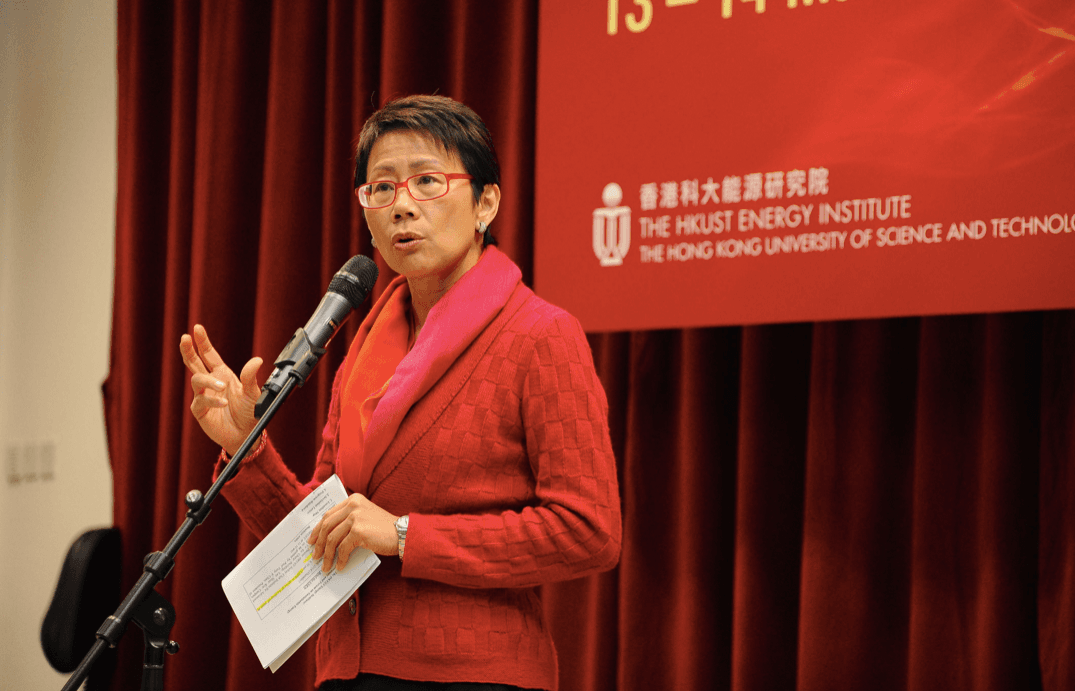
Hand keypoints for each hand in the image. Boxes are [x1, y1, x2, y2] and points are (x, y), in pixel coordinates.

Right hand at [179, 324, 262, 456]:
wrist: (248, 434)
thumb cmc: (250, 412)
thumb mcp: (253, 392)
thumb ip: (251, 377)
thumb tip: (257, 359)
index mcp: (222, 374)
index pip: (209, 354)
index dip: (203, 342)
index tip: (197, 328)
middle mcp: (211, 383)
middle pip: (194, 363)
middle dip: (188, 350)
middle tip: (185, 338)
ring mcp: (203, 396)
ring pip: (197, 380)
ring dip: (209, 380)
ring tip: (223, 385)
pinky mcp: (200, 411)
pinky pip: (201, 401)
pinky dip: (213, 401)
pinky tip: (224, 403)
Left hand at [307, 494, 398, 571]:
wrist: (403, 533)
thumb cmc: (385, 529)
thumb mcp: (365, 517)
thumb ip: (349, 521)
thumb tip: (328, 538)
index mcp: (353, 500)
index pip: (329, 514)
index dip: (317, 529)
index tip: (312, 540)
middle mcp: (353, 505)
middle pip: (327, 526)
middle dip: (318, 543)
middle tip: (315, 556)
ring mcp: (355, 517)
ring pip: (332, 539)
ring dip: (327, 555)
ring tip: (325, 566)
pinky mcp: (359, 531)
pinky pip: (343, 548)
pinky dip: (340, 559)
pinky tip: (340, 567)